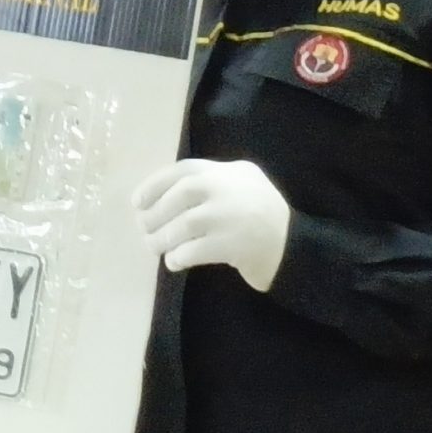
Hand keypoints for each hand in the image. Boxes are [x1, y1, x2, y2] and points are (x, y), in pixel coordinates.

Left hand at [132, 158, 289, 290]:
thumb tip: (165, 195)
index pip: (184, 170)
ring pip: (183, 224)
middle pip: (180, 195)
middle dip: (155, 213)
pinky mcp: (233, 245)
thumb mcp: (245, 184)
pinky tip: (174, 262)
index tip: (137, 201)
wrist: (295, 248)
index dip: (155, 184)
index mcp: (229, 172)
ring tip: (154, 248)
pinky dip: (177, 257)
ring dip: (162, 238)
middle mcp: (230, 189)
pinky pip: (194, 250)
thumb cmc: (263, 215)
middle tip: (143, 229)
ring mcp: (232, 217)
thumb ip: (214, 181)